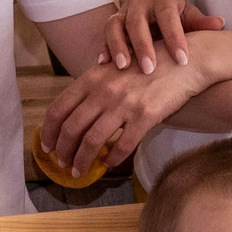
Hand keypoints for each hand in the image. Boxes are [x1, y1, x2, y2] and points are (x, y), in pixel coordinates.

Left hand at [39, 55, 206, 172]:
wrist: (185, 61)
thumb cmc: (149, 65)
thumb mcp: (115, 68)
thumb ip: (94, 86)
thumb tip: (75, 112)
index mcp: (92, 78)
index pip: (58, 108)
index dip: (48, 131)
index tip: (46, 146)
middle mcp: (104, 90)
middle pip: (71, 128)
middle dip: (63, 151)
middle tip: (62, 164)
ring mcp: (124, 103)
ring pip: (92, 141)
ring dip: (82, 161)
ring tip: (79, 171)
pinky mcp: (145, 115)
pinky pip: (123, 145)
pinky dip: (112, 159)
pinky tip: (109, 164)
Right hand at [103, 0, 224, 72]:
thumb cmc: (173, 14)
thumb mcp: (188, 14)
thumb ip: (200, 22)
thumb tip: (220, 24)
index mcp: (162, 1)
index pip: (168, 18)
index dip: (175, 38)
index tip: (183, 61)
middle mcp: (139, 4)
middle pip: (137, 22)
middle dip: (143, 46)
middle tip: (149, 69)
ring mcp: (122, 13)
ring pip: (114, 27)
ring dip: (117, 47)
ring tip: (122, 68)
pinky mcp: (110, 24)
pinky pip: (103, 36)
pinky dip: (103, 50)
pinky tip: (103, 66)